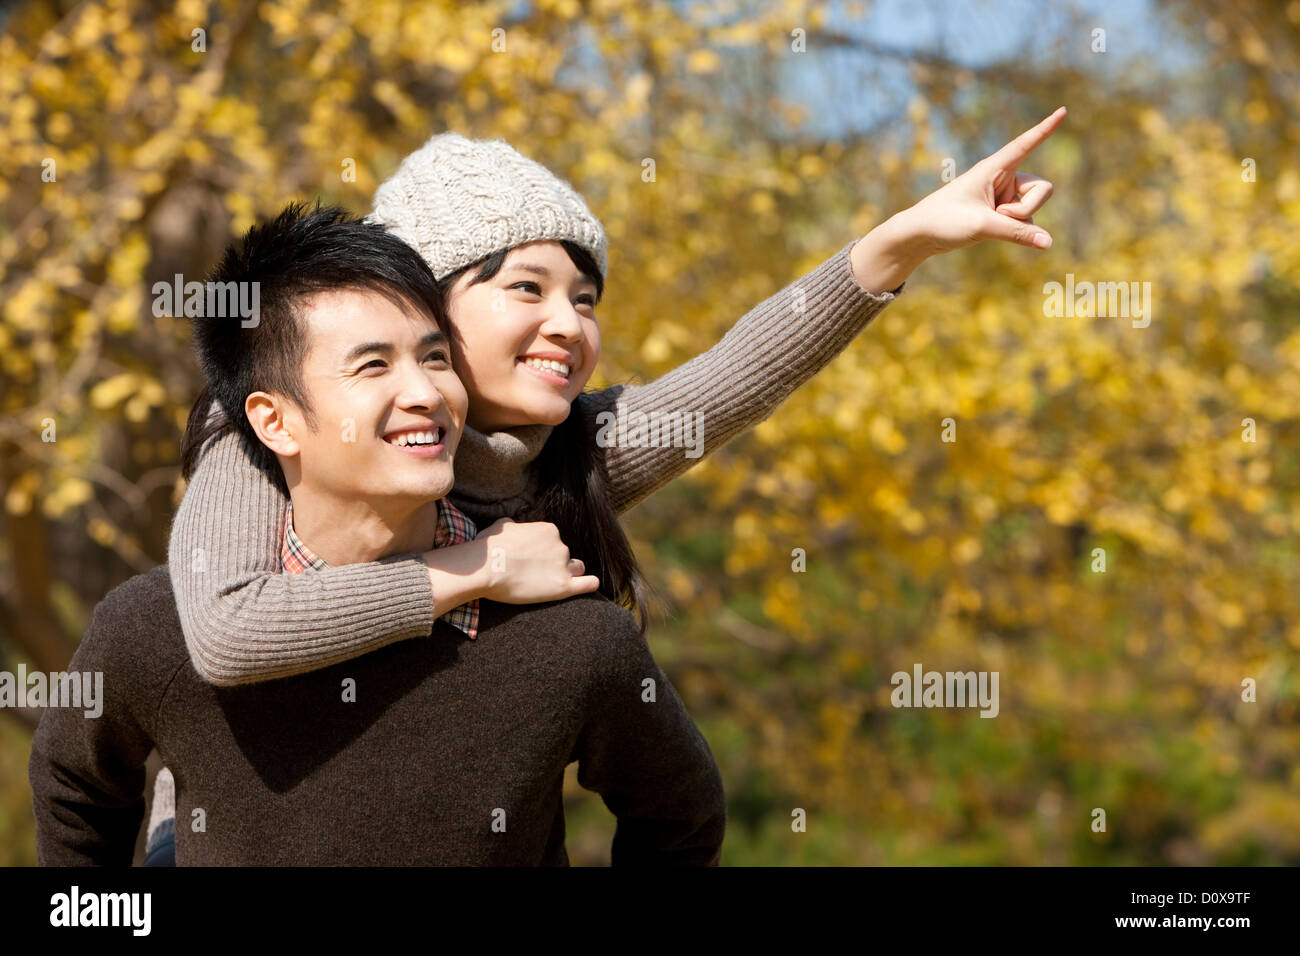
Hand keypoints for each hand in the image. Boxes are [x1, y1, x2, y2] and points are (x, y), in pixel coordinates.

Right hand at [473, 517, 600, 602]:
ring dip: (568, 573)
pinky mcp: (563, 586)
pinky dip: (589, 584)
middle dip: (554, 563)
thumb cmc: (489, 547)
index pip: (553, 541)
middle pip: (565, 555)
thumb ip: (513, 525)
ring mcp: (563, 565)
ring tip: (551, 581)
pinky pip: (586, 583)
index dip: (543, 552)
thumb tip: (512, 526)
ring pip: (576, 568)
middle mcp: (560, 545)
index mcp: (549, 530)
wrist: (486, 567)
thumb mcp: (502, 526)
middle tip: (535, 573)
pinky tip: (590, 585)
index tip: (530, 559)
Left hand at [902, 106, 1065, 253]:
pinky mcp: (1001, 213)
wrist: (920, 235)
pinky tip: (989, 231)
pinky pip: (1023, 223)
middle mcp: (1002, 178)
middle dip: (1028, 209)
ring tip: (986, 225)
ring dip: (1018, 223)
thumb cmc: (944, 221)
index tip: (1063, 110)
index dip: (1045, 128)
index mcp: (994, 168)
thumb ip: (1017, 233)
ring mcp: (1003, 196)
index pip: (1025, 144)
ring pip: (1033, 209)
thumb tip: (1048, 243)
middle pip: (1042, 189)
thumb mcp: (982, 226)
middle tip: (1000, 218)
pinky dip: (1014, 232)